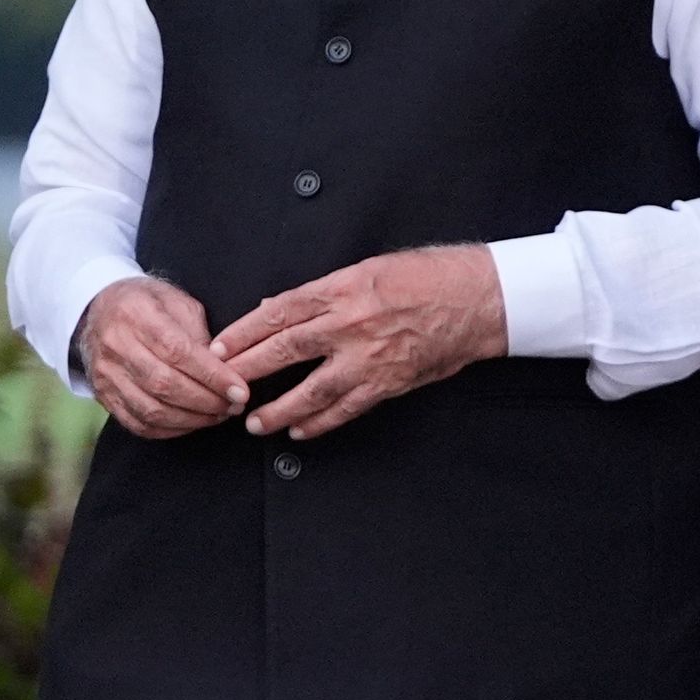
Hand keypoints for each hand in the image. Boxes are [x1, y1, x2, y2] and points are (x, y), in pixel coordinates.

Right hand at [76, 276, 246, 439]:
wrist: (99, 309)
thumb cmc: (149, 304)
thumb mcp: (178, 301)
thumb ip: (200, 332)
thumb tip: (223, 368)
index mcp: (136, 315)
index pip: (178, 352)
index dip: (212, 376)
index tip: (240, 390)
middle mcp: (115, 346)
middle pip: (164, 384)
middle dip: (206, 401)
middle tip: (234, 406)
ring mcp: (106, 374)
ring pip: (151, 409)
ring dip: (192, 419)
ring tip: (218, 415)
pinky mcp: (103, 395)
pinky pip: (137, 423)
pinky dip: (169, 429)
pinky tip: (191, 422)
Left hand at [209, 244, 508, 440]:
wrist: (480, 299)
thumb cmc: (430, 275)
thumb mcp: (371, 268)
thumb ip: (325, 291)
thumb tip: (280, 309)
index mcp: (344, 288)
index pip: (279, 312)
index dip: (244, 332)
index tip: (219, 347)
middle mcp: (352, 323)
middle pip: (286, 349)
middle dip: (248, 370)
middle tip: (221, 386)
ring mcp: (371, 356)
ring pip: (312, 388)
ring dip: (279, 409)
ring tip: (254, 423)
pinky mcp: (390, 381)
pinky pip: (348, 407)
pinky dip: (321, 422)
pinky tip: (301, 431)